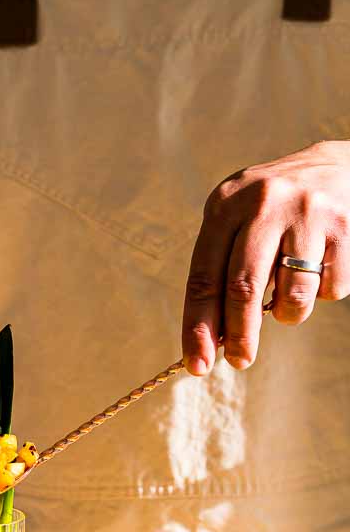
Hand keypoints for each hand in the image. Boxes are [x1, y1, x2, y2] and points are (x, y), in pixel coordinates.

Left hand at [182, 140, 349, 375]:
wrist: (339, 167)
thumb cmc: (276, 210)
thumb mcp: (239, 223)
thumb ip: (222, 271)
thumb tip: (213, 340)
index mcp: (225, 205)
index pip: (203, 278)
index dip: (198, 328)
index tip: (197, 365)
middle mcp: (263, 204)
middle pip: (242, 288)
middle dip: (240, 336)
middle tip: (239, 360)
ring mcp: (306, 212)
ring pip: (292, 296)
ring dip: (289, 314)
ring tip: (289, 300)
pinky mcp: (343, 226)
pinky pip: (330, 289)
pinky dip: (323, 293)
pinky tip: (321, 268)